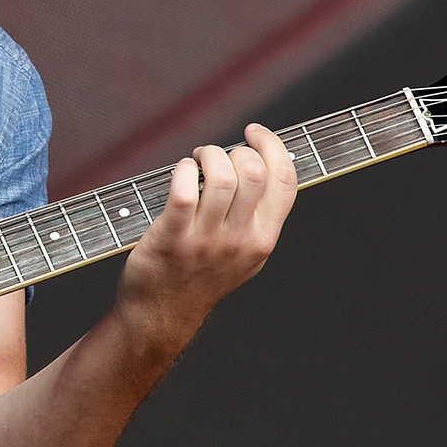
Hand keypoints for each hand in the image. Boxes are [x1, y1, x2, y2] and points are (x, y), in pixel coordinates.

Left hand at [114, 124, 297, 353]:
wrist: (162, 314)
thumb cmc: (202, 276)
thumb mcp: (245, 253)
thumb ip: (259, 216)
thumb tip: (267, 165)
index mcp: (263, 239)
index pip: (285, 181)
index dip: (273, 146)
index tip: (255, 132)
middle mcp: (240, 240)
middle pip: (253, 172)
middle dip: (233, 150)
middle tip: (214, 156)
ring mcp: (206, 241)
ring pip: (221, 176)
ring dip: (206, 155)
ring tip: (195, 161)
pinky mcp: (172, 238)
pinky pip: (184, 190)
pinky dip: (182, 170)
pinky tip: (179, 173)